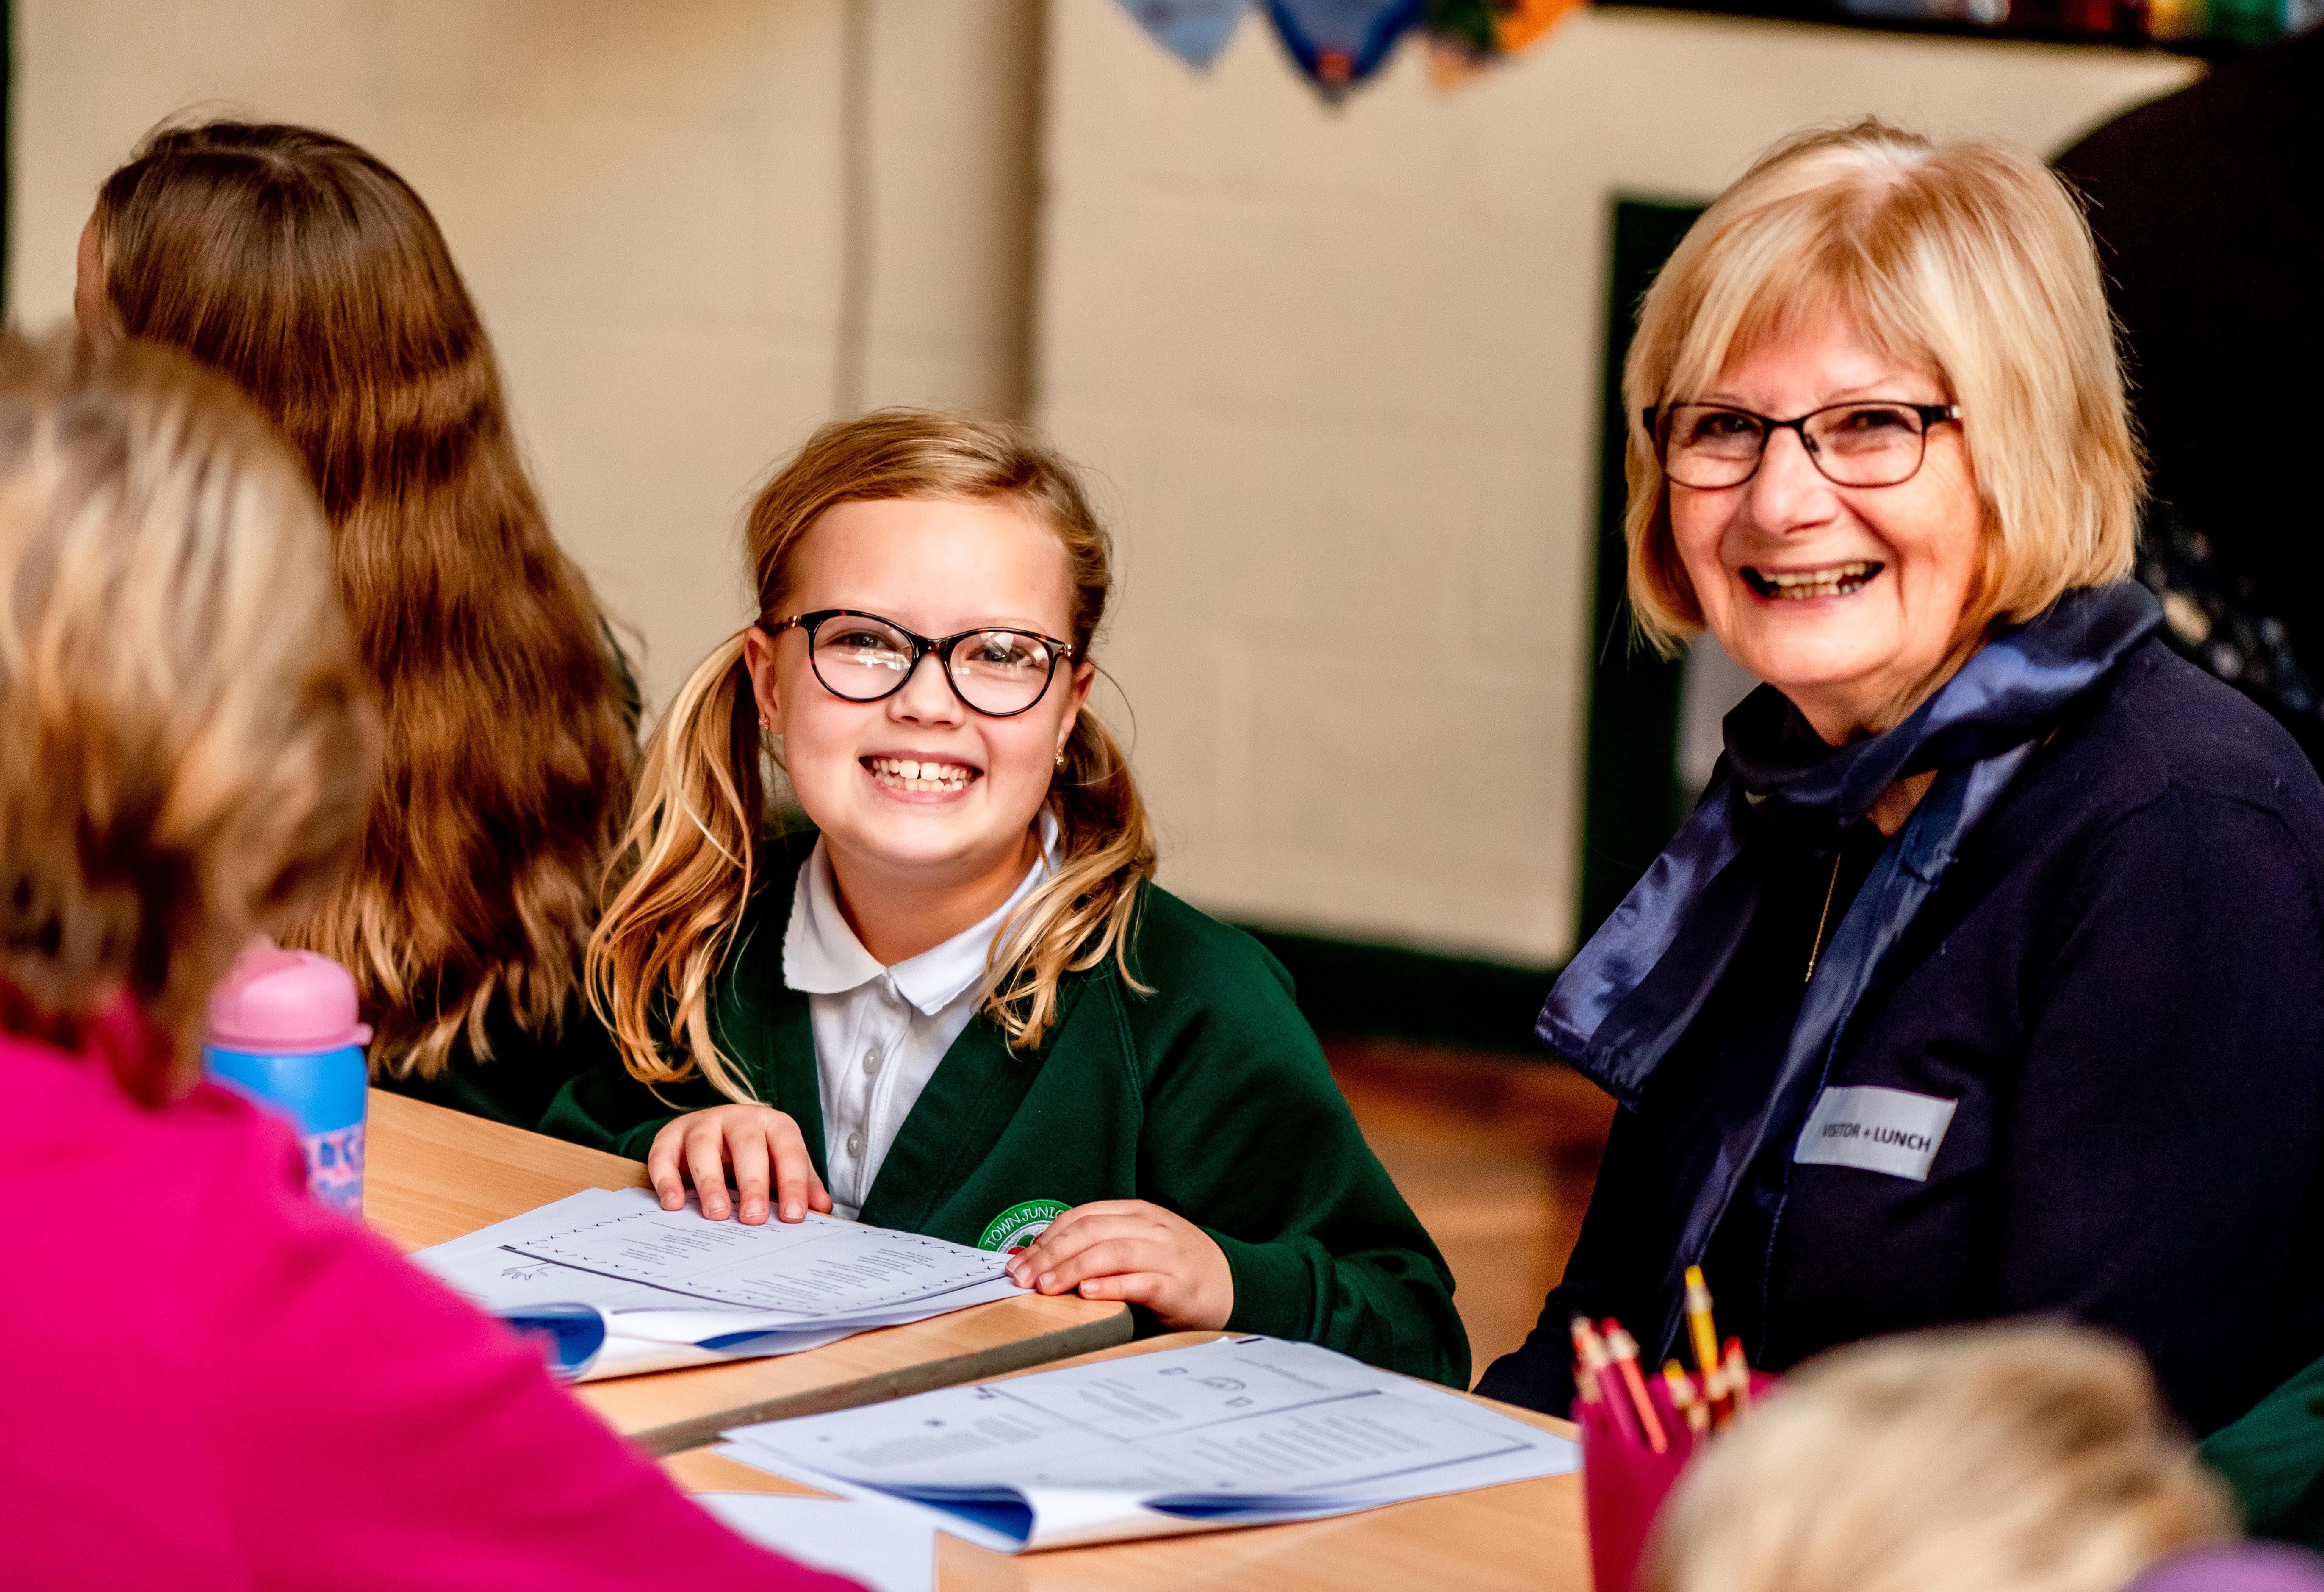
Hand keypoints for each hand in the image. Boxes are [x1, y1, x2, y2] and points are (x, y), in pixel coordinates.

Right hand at [646, 1105, 831, 1225]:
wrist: (713, 1130)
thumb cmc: (756, 1154)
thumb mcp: (782, 1163)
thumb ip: (802, 1183)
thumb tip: (823, 1208)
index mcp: (772, 1124)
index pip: (788, 1151)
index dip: (793, 1183)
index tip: (793, 1216)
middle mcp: (738, 1118)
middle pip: (747, 1145)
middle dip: (752, 1183)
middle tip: (754, 1218)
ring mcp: (702, 1124)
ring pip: (704, 1147)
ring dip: (710, 1182)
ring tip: (717, 1214)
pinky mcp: (670, 1136)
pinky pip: (664, 1155)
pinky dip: (667, 1180)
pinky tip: (674, 1205)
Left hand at [1002, 1200, 1232, 1329]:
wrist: (1234, 1283)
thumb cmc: (1176, 1266)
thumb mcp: (1139, 1244)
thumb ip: (1099, 1246)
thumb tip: (1040, 1260)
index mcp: (1137, 1213)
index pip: (1082, 1216)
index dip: (1047, 1238)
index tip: (1020, 1261)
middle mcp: (1151, 1227)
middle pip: (1090, 1232)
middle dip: (1050, 1254)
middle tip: (1022, 1277)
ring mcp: (1167, 1254)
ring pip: (1112, 1252)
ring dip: (1073, 1269)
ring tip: (1045, 1286)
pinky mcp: (1180, 1285)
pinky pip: (1142, 1282)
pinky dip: (1113, 1286)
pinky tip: (1089, 1293)